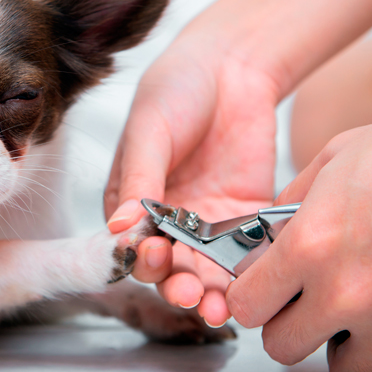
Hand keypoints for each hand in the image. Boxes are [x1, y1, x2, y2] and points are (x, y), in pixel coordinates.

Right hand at [105, 36, 277, 327]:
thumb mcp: (150, 132)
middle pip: (169, 267)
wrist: (230, 64)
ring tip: (219, 308)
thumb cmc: (176, 90)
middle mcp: (167, 220)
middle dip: (176, 285)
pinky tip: (250, 284)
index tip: (152, 257)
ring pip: (206, 269)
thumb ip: (139, 180)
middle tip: (189, 292)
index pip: (129, 244)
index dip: (138, 258)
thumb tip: (120, 229)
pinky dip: (247, 271)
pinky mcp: (245, 216)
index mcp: (131, 202)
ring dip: (210, 292)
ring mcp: (207, 221)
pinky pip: (245, 251)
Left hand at [226, 112, 371, 371]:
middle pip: (283, 347)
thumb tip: (269, 235)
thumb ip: (290, 206)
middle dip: (289, 326)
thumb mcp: (332, 162)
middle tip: (305, 305)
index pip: (246, 306)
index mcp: (310, 246)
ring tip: (356, 316)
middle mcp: (347, 292)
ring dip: (345, 348)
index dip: (251, 296)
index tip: (260, 290)